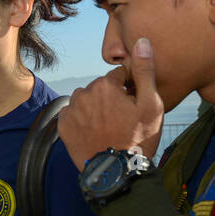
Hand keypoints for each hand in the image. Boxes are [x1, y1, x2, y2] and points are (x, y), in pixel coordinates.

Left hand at [60, 39, 163, 170]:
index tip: (135, 106)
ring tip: (109, 127)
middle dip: (111, 98)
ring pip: (87, 101)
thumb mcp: (151, 104)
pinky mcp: (63, 127)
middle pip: (101, 88)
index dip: (129, 89)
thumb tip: (141, 41)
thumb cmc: (138, 138)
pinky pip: (74, 115)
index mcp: (104, 85)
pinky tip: (95, 132)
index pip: (119, 76)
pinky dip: (82, 120)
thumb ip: (144, 71)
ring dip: (96, 108)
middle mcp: (83, 94)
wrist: (116, 173)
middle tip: (123, 120)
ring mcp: (71, 111)